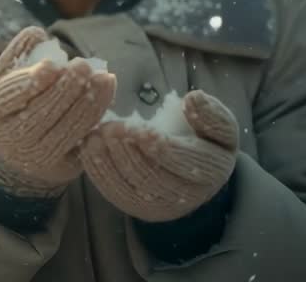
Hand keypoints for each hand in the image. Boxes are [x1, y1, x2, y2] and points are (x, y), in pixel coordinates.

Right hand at [0, 27, 116, 196]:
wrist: (9, 159)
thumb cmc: (7, 108)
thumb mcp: (0, 82)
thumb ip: (17, 56)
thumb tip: (38, 33)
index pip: (11, 97)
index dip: (33, 82)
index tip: (54, 65)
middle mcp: (10, 140)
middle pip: (42, 113)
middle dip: (66, 89)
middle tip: (84, 66)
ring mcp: (37, 158)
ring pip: (68, 128)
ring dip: (90, 102)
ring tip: (105, 77)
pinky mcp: (62, 168)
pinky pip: (83, 141)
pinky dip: (97, 119)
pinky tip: (108, 97)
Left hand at [82, 90, 237, 221]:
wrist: (193, 170)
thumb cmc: (205, 139)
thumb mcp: (219, 125)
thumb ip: (211, 115)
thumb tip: (194, 98)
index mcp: (211, 171)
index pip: (186, 163)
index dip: (162, 148)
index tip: (139, 128)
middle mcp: (186, 195)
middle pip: (154, 178)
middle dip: (129, 153)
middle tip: (109, 129)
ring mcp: (159, 205)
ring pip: (131, 188)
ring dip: (109, 162)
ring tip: (93, 136)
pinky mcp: (136, 206)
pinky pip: (115, 192)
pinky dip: (98, 172)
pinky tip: (87, 149)